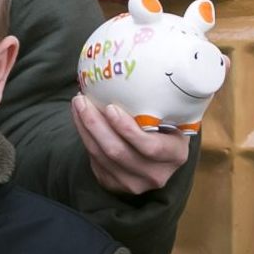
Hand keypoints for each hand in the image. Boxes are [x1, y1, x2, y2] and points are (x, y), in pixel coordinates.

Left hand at [72, 96, 190, 195]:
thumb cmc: (166, 126)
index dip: (128, 130)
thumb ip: (162, 105)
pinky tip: (80, 120)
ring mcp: (134, 183)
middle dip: (96, 124)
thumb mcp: (173, 118)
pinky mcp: (114, 184)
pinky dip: (85, 137)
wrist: (158, 154)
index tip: (110, 107)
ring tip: (78, 105)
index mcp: (175, 155)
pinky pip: (94, 161)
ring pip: (101, 156)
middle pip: (118, 152)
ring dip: (85, 128)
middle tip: (82, 100)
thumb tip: (136, 69)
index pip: (151, 147)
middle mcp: (156, 174)